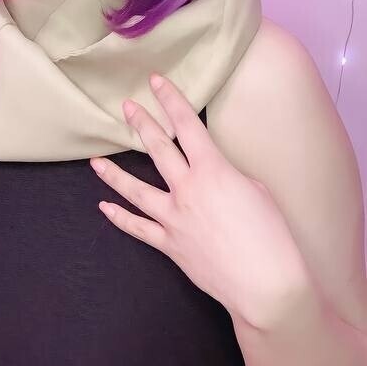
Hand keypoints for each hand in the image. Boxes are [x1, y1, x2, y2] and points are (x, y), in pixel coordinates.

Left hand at [90, 72, 308, 328]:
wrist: (264, 283)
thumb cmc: (271, 236)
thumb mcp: (256, 191)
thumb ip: (228, 177)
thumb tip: (211, 178)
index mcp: (213, 171)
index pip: (187, 126)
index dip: (172, 100)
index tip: (157, 82)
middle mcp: (187, 190)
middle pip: (157, 149)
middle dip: (142, 124)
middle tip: (127, 107)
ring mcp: (174, 218)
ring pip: (135, 189)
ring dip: (113, 174)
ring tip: (95, 161)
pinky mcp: (169, 244)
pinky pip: (138, 228)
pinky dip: (119, 218)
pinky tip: (104, 208)